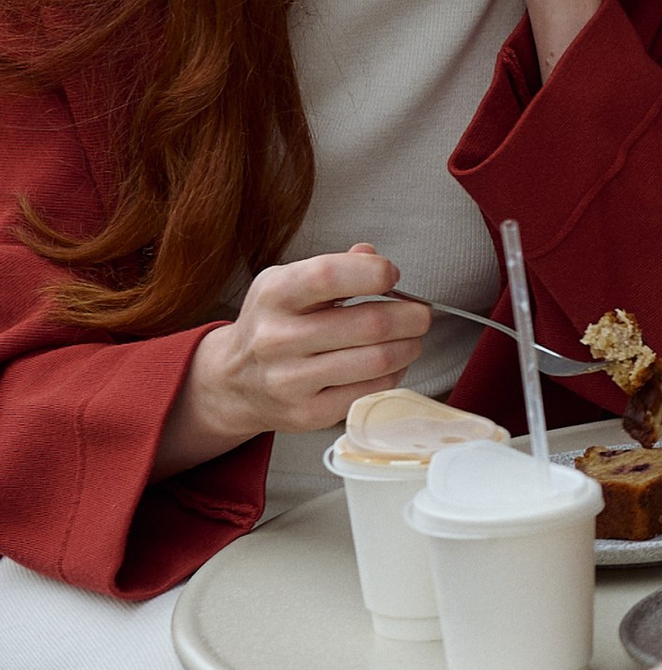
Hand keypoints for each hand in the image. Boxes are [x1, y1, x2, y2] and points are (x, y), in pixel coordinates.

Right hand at [157, 244, 429, 474]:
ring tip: (412, 338)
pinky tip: (391, 364)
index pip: (329, 275)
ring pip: (377, 361)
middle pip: (368, 323)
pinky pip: (370, 392)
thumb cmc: (272, 324)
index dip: (373, 273)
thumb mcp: (288, 284)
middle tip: (421, 314)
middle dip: (410, 316)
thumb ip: (334, 266)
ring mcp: (291, 380)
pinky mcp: (308, 413)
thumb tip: (371, 255)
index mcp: (274, 295)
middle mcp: (277, 338)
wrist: (233, 381)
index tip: (391, 275)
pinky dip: (393, 374)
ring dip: (409, 346)